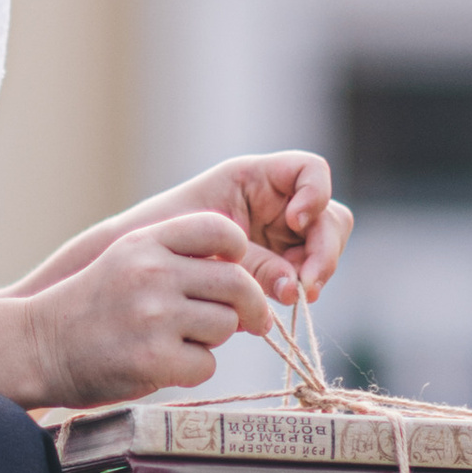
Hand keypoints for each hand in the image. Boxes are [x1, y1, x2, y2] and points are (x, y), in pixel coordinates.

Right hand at [25, 212, 275, 407]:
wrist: (37, 348)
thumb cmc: (92, 306)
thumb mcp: (126, 260)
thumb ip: (176, 255)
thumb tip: (245, 271)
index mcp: (146, 242)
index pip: (221, 228)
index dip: (239, 250)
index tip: (235, 267)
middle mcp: (152, 274)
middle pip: (237, 283)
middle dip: (249, 306)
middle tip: (253, 320)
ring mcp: (154, 317)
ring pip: (226, 326)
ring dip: (213, 339)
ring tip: (180, 340)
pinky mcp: (155, 360)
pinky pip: (207, 365)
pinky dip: (193, 370)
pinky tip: (164, 365)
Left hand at [175, 152, 351, 308]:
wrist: (141, 271)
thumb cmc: (161, 241)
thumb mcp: (205, 245)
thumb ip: (253, 263)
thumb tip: (294, 289)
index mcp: (255, 179)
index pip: (309, 170)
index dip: (315, 194)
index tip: (295, 223)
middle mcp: (276, 204)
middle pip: (330, 217)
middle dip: (324, 250)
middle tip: (305, 285)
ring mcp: (281, 235)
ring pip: (325, 249)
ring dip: (316, 273)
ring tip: (288, 296)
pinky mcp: (278, 266)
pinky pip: (306, 275)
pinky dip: (299, 288)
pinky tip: (279, 302)